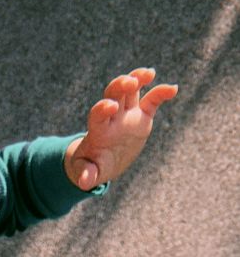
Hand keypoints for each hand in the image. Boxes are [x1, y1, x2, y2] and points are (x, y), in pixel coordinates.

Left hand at [64, 68, 177, 189]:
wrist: (102, 161)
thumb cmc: (91, 166)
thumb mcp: (86, 172)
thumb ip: (85, 174)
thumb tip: (84, 182)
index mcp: (98, 129)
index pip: (97, 114)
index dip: (103, 108)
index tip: (110, 107)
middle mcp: (112, 117)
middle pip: (113, 93)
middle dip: (120, 85)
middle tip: (130, 82)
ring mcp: (127, 114)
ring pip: (131, 89)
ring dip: (138, 78)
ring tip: (149, 74)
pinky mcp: (141, 116)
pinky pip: (152, 100)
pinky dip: (161, 93)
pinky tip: (173, 89)